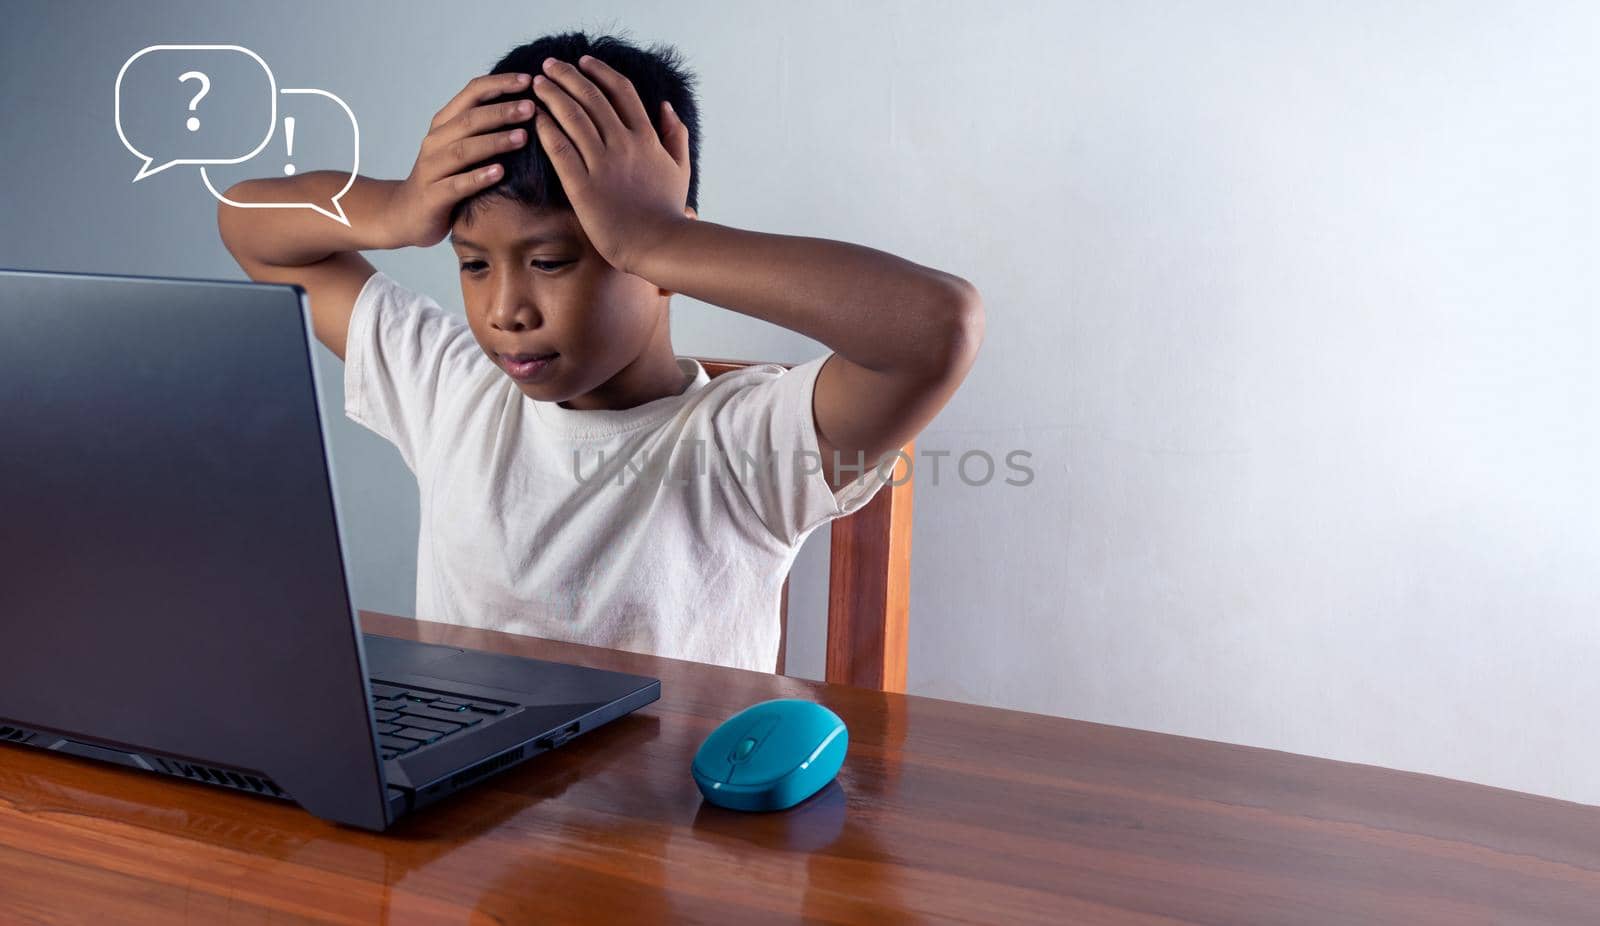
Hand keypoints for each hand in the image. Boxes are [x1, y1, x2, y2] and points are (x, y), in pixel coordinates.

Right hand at [384, 73, 535, 248]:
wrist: (407, 214)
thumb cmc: (445, 177)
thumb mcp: (463, 146)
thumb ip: (485, 127)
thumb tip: (527, 105)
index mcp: (445, 123)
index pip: (471, 93)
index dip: (499, 84)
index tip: (528, 80)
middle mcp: (436, 141)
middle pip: (469, 119)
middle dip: (502, 111)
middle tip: (532, 107)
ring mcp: (432, 168)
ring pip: (464, 150)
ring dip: (495, 142)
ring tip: (523, 137)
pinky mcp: (433, 196)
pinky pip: (457, 184)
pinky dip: (478, 177)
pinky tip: (500, 173)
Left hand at [529, 55, 690, 272]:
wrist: (659, 245)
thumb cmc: (669, 212)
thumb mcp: (680, 169)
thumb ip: (675, 135)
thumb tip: (666, 106)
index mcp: (647, 137)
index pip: (621, 91)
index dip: (600, 72)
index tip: (584, 61)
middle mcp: (624, 144)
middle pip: (592, 97)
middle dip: (568, 75)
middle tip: (550, 64)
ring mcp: (603, 164)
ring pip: (573, 117)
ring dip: (552, 94)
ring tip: (537, 82)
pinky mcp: (583, 186)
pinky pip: (560, 149)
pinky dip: (546, 128)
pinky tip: (535, 116)